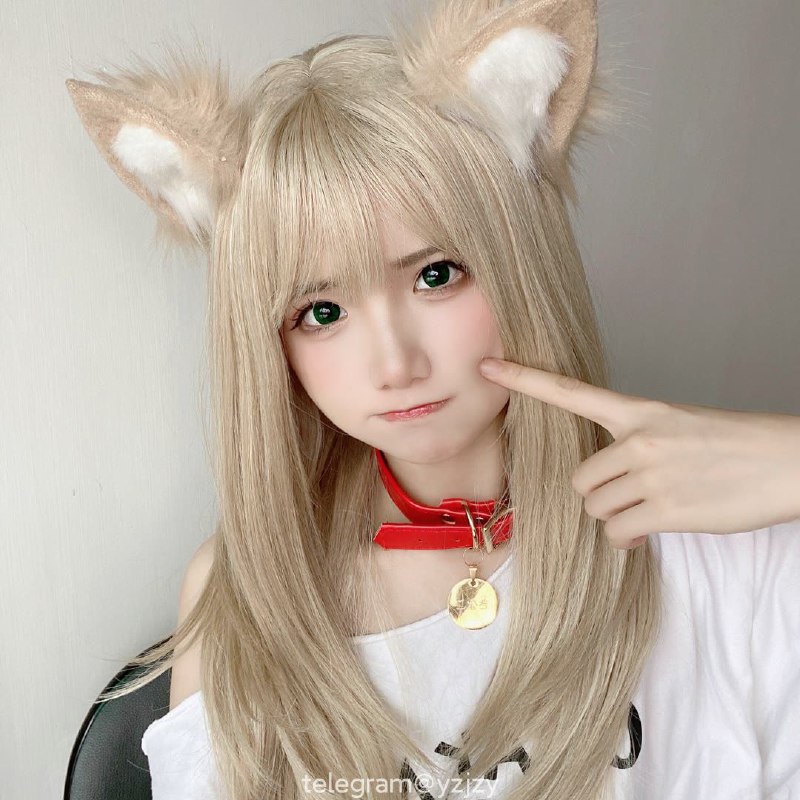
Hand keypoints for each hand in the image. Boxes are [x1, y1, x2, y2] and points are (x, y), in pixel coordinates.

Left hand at [478, 357, 799, 549]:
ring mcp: (650, 475)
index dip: (523, 379)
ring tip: (648, 512)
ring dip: (615, 519)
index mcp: (638, 411)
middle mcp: (636, 440)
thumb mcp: (677, 426)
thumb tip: (607, 488)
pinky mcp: (666, 510)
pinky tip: (649, 533)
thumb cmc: (734, 444)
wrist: (787, 460)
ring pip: (596, 509)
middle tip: (629, 497)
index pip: (568, 391)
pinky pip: (618, 534)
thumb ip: (635, 445)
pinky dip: (627, 540)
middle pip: (578, 480)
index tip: (487, 366)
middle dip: (599, 495)